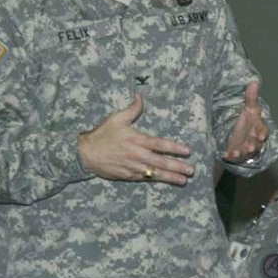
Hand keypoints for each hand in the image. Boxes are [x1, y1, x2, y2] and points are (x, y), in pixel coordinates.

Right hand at [77, 93, 195, 184]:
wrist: (85, 154)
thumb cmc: (102, 135)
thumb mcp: (116, 119)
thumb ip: (132, 110)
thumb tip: (140, 96)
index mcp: (136, 140)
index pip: (160, 145)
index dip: (175, 148)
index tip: (187, 151)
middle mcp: (137, 155)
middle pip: (161, 162)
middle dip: (178, 166)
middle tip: (191, 170)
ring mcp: (133, 167)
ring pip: (155, 173)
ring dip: (171, 177)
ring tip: (184, 180)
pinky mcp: (128, 176)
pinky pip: (145, 178)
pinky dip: (156, 180)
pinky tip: (167, 181)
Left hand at [223, 80, 269, 163]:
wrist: (241, 136)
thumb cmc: (248, 121)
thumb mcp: (250, 109)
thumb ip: (251, 97)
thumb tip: (254, 81)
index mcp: (259, 129)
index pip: (263, 131)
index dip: (262, 134)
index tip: (261, 136)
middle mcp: (254, 140)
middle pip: (256, 144)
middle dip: (253, 145)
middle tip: (249, 146)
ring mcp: (246, 149)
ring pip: (246, 153)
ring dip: (242, 152)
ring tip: (237, 152)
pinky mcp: (237, 154)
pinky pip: (234, 157)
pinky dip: (230, 156)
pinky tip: (225, 154)